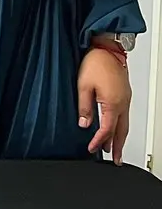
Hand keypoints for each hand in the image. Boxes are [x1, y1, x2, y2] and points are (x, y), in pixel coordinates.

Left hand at [78, 45, 130, 164]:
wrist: (107, 49)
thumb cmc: (95, 63)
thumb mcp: (83, 85)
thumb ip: (84, 107)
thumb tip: (85, 124)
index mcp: (112, 104)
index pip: (107, 130)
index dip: (99, 141)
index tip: (92, 149)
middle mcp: (122, 104)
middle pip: (121, 131)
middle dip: (118, 147)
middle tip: (116, 159)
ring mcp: (125, 100)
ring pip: (125, 124)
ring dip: (120, 138)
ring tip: (115, 148)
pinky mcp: (125, 95)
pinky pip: (125, 116)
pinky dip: (121, 126)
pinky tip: (116, 128)